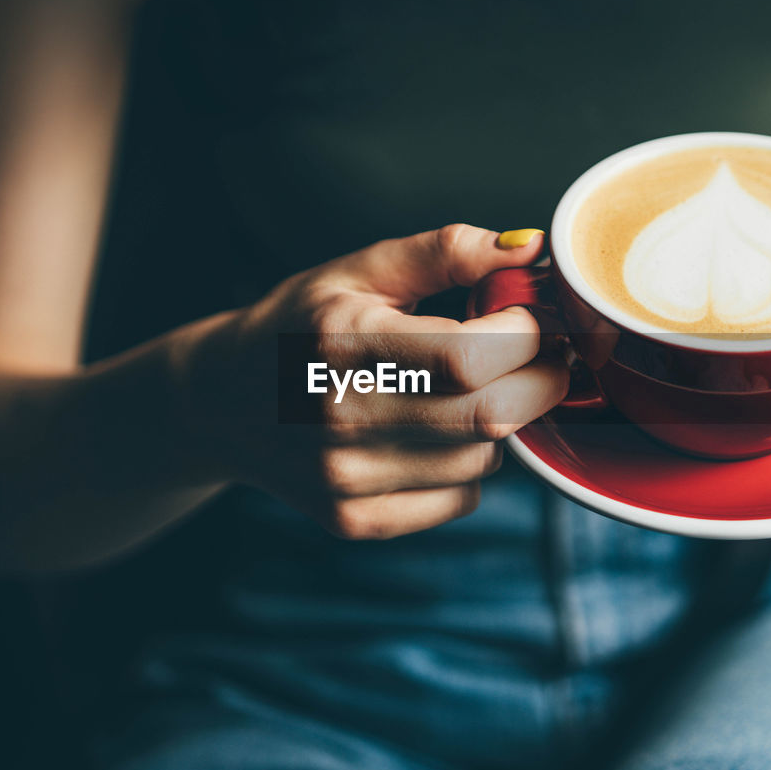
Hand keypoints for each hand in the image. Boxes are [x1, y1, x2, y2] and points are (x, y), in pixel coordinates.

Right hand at [191, 224, 567, 539]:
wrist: (221, 402)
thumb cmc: (302, 325)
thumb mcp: (360, 270)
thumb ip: (445, 252)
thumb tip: (528, 249)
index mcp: (342, 340)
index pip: (469, 355)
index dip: (528, 337)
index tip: (540, 320)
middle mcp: (339, 416)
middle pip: (489, 416)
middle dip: (541, 382)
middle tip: (549, 358)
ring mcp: (343, 478)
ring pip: (482, 460)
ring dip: (502, 424)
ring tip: (474, 392)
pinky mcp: (353, 520)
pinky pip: (459, 500)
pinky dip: (469, 467)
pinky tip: (438, 434)